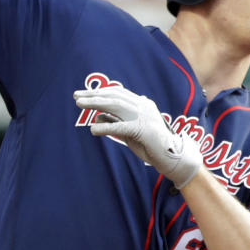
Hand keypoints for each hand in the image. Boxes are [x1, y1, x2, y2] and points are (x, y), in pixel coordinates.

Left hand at [73, 84, 202, 188]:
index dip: (99, 92)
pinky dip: (106, 127)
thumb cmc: (151, 146)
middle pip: (114, 96)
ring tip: (80, 104)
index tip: (83, 94)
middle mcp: (143, 106)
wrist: (173, 157)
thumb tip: (97, 118)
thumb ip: (115, 123)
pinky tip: (93, 129)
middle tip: (76, 96)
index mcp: (142, 104)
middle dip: (93, 95)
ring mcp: (145, 117)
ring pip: (116, 105)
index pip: (117, 93)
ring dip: (96, 104)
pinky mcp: (144, 130)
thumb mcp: (129, 132)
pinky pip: (121, 127)